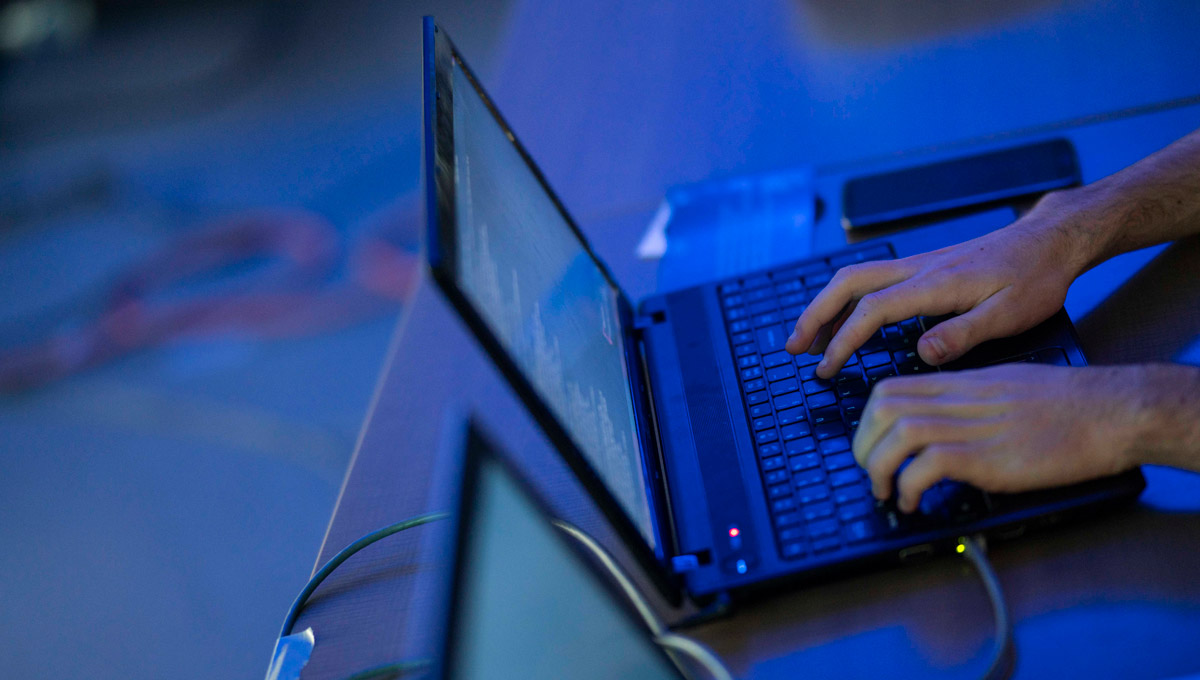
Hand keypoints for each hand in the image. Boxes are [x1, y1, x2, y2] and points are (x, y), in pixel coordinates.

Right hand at [785, 191, 1091, 378]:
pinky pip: (871, 280)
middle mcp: (918, 269)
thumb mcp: (1011, 314)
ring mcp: (918, 265)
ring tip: (808, 339)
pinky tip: (844, 320)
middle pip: (847, 283)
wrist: (1051, 240)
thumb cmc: (1036, 279)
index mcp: (935, 284)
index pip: (872, 310)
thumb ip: (964, 334)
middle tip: (794, 349)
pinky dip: (846, 300)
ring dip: (825, 306)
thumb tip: (921, 353)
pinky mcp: (923, 268)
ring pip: (854, 278)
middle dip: (815, 315)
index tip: (827, 368)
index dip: (843, 340)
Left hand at [851, 364, 1143, 512]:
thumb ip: (969, 401)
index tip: (870, 444)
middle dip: (863, 443)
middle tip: (870, 472)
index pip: (892, 388)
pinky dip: (908, 487)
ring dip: (878, 467)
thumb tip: (942, 423)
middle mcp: (961, 401)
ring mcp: (974, 428)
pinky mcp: (989, 457)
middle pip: (883, 407)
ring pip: (898, 433)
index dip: (868, 419)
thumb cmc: (1070, 405)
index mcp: (963, 384)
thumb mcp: (1007, 386)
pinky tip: (913, 503)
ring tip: (886, 492)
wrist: (1112, 412)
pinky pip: (928, 466)